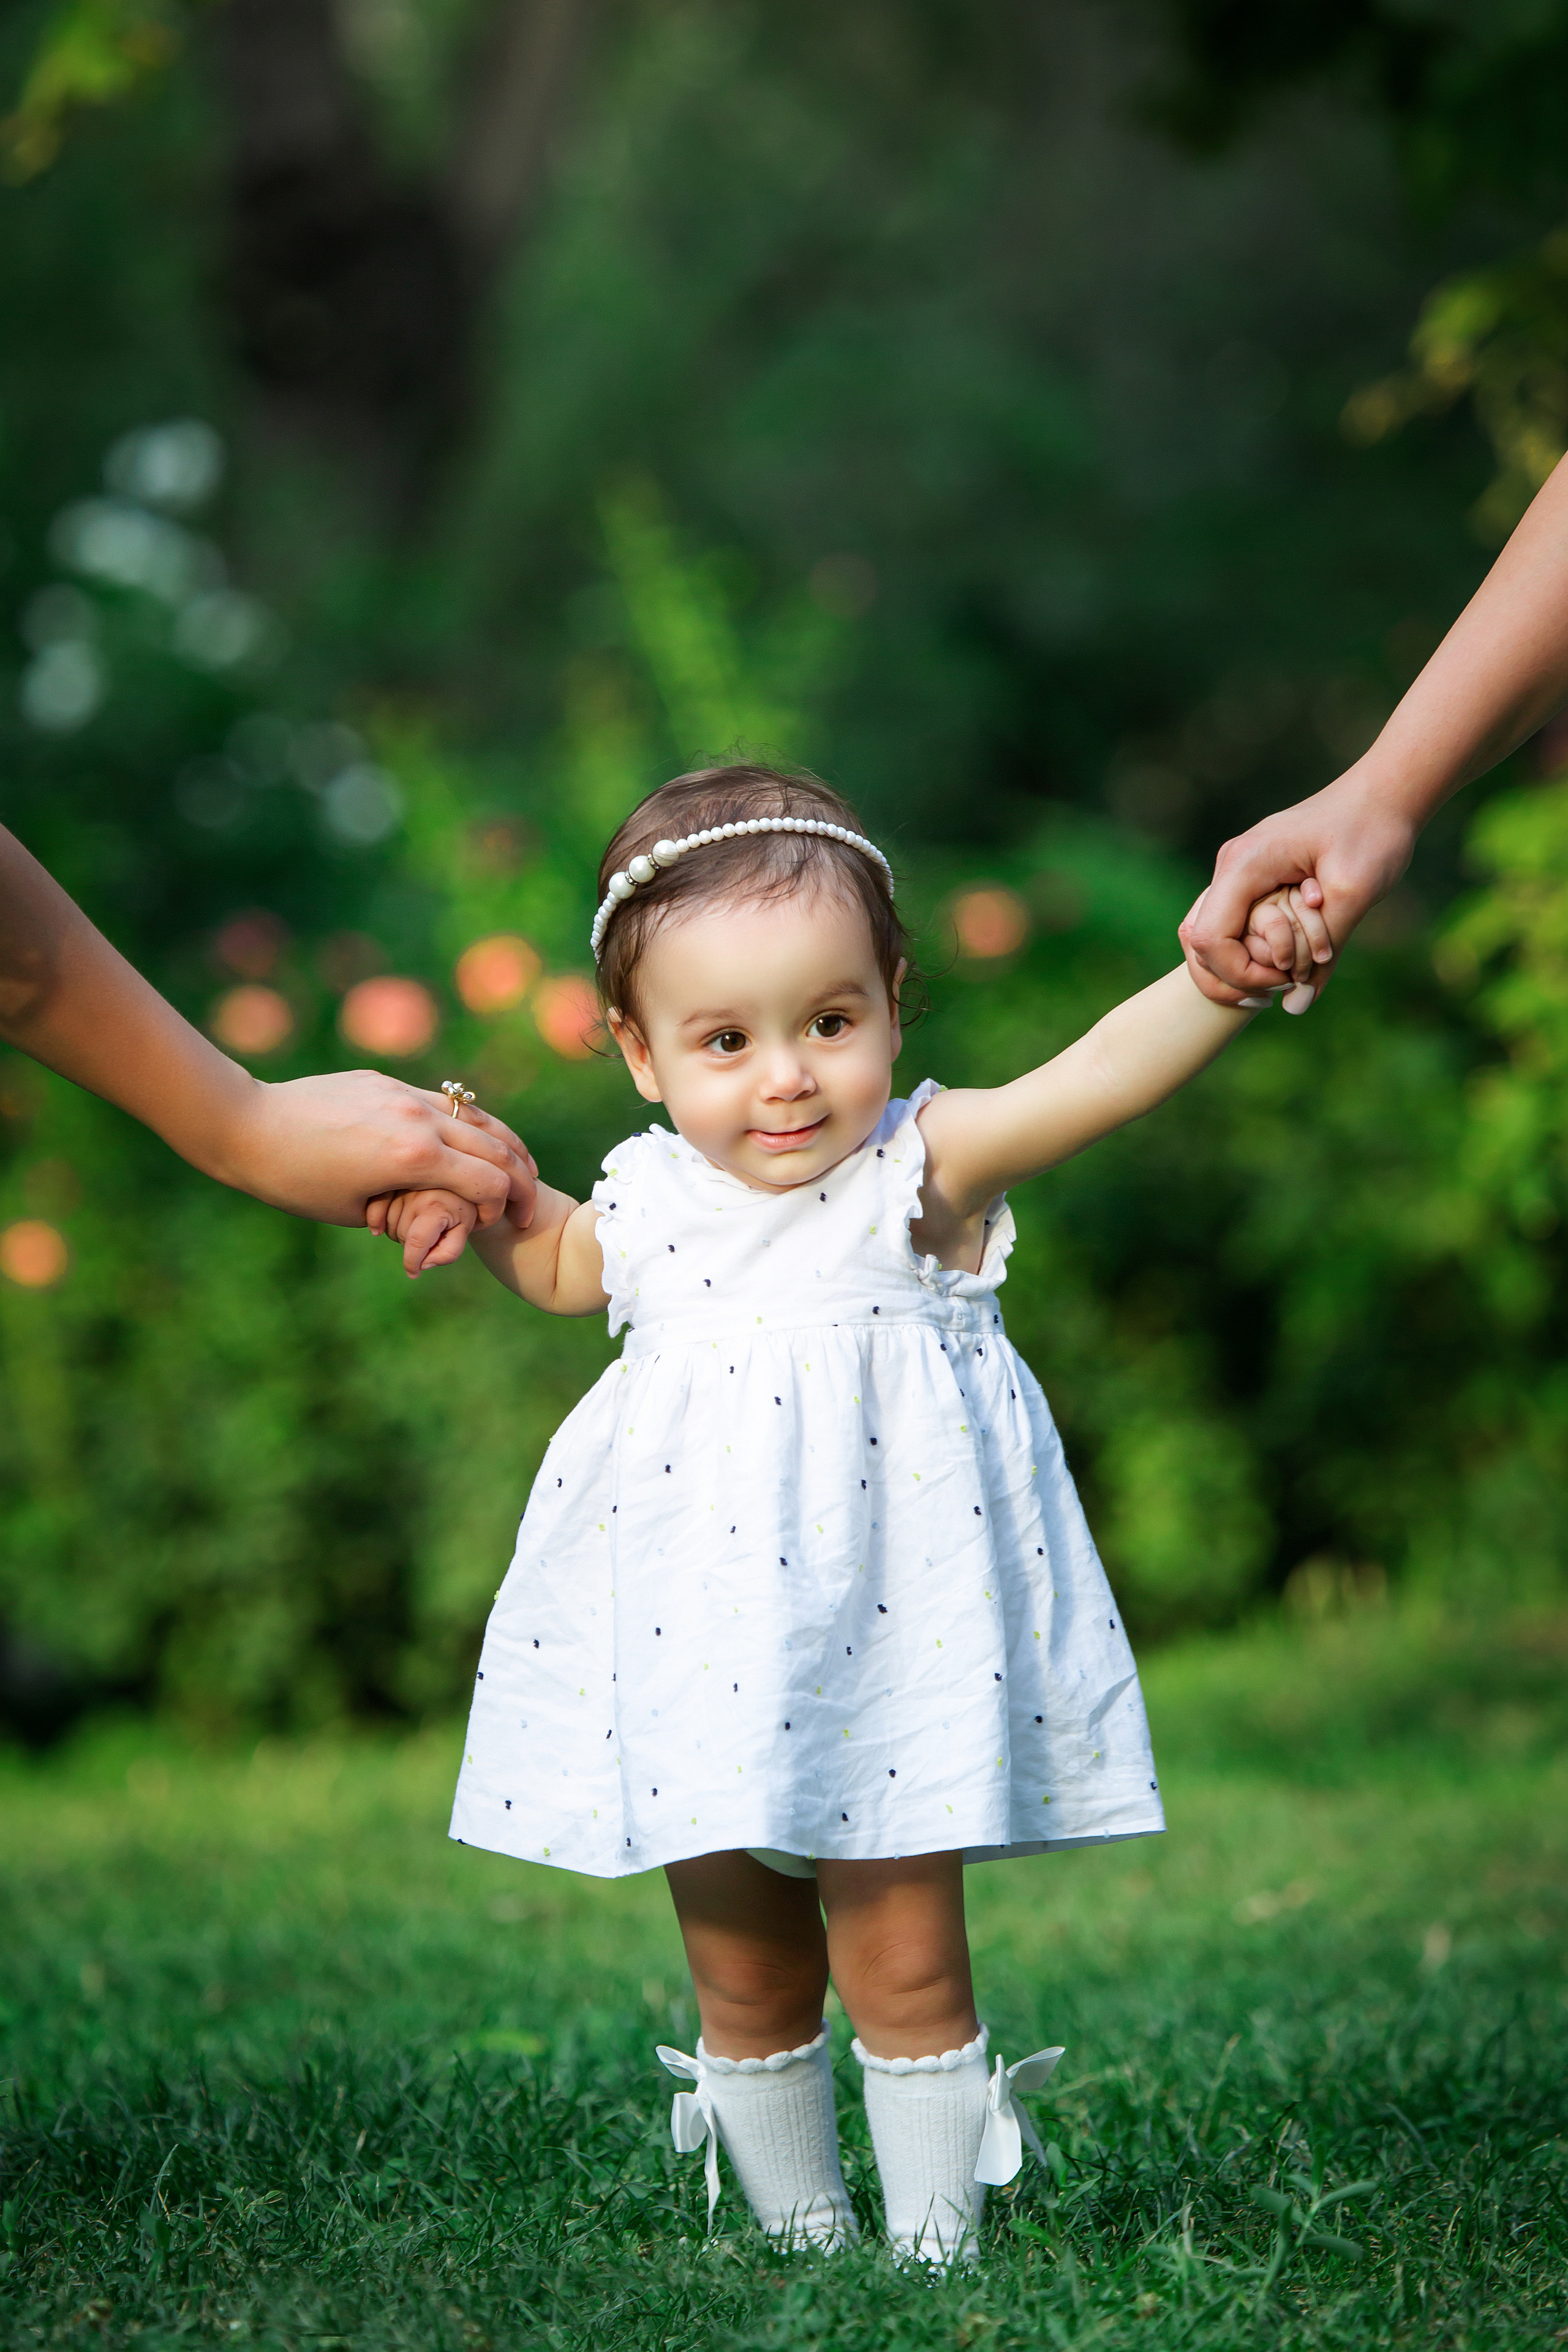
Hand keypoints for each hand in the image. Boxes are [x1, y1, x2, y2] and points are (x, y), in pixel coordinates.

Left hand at [222, 1071, 538, 1229]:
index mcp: (413, 1160)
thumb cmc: (296, 1182)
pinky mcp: (387, 1082)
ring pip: (476, 1117)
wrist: (250, 1126)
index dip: (505, 1207)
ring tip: (518, 1166)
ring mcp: (404, 1094)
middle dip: (521, 1177)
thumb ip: (410, 1202)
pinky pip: (443, 1103)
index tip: (506, 1224)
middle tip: (529, 1202)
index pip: (489, 1181)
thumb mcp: (359, 1210)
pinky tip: (470, 1140)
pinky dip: (467, 1124)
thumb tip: (441, 1203)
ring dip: (503, 1143)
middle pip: (496, 1145)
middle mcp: (418, 1120)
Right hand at [375, 1186, 478, 1276]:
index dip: (412, 1263)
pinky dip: (375, 1220)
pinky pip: (374, 1208)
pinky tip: (379, 1228)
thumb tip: (423, 1264)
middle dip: (412, 1245)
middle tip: (429, 1236)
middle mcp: (415, 1193)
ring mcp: (400, 1186)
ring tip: (416, 1225)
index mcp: (435, 1206)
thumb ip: (449, 1252)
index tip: (413, 1274)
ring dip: (398, 1232)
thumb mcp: (463, 1231)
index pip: (416, 1241)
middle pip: (402, 1234)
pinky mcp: (390, 1183)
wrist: (457, 1180)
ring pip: (388, 1224)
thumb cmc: (460, 1209)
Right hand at [1180, 769, 1417, 1006]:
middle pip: (1201, 943)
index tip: (1285, 981)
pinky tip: (1288, 960)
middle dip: (1239, 976)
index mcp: (1245, 864)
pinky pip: (1234, 925)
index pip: (1210, 938)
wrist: (1385, 795)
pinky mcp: (1253, 879)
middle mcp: (1231, 867)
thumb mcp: (1355, 895)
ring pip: (1213, 937)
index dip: (1240, 974)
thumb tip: (1297, 1007)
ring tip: (1290, 976)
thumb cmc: (1373, 834)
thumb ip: (1324, 952)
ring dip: (1248, 964)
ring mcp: (1238, 872)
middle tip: (1285, 987)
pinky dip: (1256, 949)